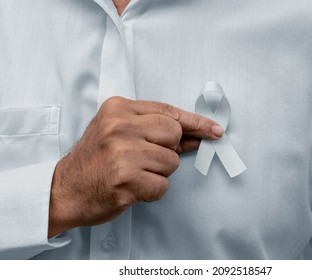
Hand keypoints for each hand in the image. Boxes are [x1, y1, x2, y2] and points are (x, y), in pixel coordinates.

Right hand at [48, 97, 222, 236]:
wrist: (64, 189)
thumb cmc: (95, 160)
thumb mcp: (119, 133)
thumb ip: (156, 130)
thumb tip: (197, 135)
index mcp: (118, 109)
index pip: (168, 112)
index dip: (195, 122)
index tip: (213, 129)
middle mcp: (120, 127)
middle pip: (174, 134)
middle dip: (167, 150)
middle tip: (145, 158)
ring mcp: (122, 152)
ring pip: (171, 162)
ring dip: (158, 173)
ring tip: (133, 173)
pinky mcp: (125, 179)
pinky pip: (162, 185)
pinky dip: (152, 191)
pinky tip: (132, 187)